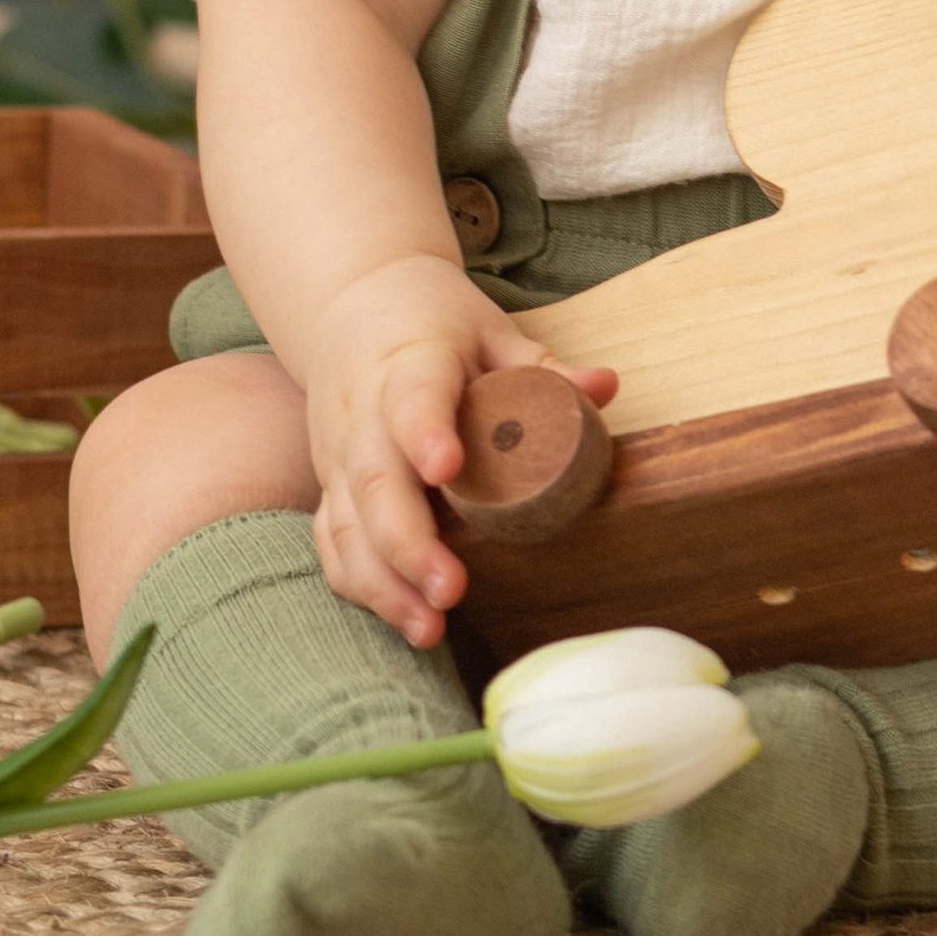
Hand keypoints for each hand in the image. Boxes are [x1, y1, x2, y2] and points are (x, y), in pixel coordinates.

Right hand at [304, 257, 617, 647]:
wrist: (350, 306)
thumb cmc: (433, 323)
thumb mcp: (489, 331)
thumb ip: (542, 365)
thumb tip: (605, 385)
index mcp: (408, 364)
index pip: (412, 397)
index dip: (426, 432)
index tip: (447, 468)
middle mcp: (362, 416)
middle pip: (374, 482)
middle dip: (407, 543)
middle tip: (450, 589)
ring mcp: (340, 456)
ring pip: (345, 525)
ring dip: (382, 582)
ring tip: (428, 629)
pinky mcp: (331, 486)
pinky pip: (333, 542)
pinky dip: (359, 585)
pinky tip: (402, 620)